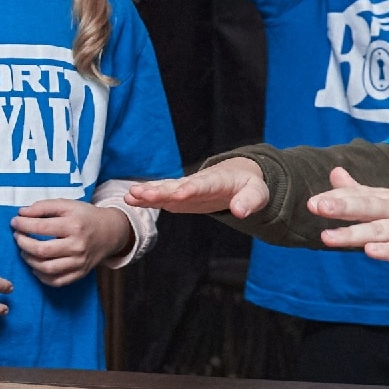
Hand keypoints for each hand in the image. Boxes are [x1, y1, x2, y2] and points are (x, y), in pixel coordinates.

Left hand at [11, 199, 132, 286]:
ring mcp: (79, 262)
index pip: (41, 227)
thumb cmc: (85, 217)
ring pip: (46, 268)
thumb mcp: (67, 205)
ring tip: (24, 251)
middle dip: (23, 243)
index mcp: (74, 225)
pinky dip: (41, 276)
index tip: (14, 222)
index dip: (23, 225)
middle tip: (17, 236)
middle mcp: (77, 246)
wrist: (110, 232)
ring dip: (29, 260)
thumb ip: (44, 206)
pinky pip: (56, 281)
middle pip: (41, 250)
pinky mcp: (80, 273)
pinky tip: (36, 266)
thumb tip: (22, 213)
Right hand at [127, 159, 268, 217]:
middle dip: (159, 190)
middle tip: (141, 193)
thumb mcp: (258, 193)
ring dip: (148, 192)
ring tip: (130, 195)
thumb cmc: (248, 185)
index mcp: (217, 181)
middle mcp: (196, 182)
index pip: (202, 185)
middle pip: (176, 186)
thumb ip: (250, 201)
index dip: (190, 189)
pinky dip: (147, 197)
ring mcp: (185, 188)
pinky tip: (130, 200)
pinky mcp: (179, 195)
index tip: (178, 194)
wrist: (236, 175)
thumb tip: (240, 212)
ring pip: (165, 189)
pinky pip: (161, 195)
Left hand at [309, 166, 388, 270]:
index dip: (335, 198)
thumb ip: (359, 190)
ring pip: (378, 231)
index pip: (358, 195)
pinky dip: (387, 251)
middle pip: (366, 206)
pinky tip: (370, 252)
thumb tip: (334, 172)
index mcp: (386, 198)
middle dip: (341, 206)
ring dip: (353, 233)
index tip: (311, 201)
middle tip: (316, 205)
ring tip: (328, 237)